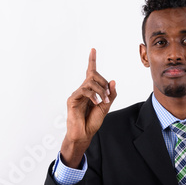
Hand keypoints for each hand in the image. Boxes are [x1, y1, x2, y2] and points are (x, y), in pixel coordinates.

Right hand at [60, 48, 116, 167]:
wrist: (84, 134)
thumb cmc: (92, 122)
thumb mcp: (106, 107)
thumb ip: (110, 95)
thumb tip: (113, 81)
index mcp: (90, 91)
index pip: (91, 73)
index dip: (92, 60)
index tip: (93, 49)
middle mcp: (83, 90)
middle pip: (93, 75)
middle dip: (103, 83)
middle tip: (107, 95)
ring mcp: (77, 94)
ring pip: (89, 82)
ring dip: (100, 90)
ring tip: (102, 101)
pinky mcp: (72, 99)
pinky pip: (84, 90)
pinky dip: (92, 95)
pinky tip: (96, 102)